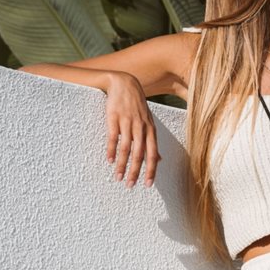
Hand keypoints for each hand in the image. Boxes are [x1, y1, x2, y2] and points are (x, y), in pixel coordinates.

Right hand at [104, 72, 161, 187]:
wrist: (124, 83)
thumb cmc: (137, 106)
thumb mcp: (148, 123)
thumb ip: (153, 142)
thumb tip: (160, 160)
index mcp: (150, 130)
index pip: (152, 154)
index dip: (150, 170)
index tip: (147, 185)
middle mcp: (141, 127)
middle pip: (140, 154)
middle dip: (135, 172)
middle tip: (130, 185)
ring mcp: (128, 122)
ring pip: (126, 148)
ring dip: (122, 165)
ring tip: (117, 177)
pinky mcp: (114, 117)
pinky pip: (113, 137)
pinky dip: (111, 150)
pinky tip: (109, 160)